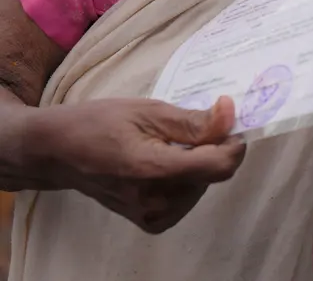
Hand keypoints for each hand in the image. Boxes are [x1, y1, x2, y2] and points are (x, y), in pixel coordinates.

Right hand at [29, 96, 244, 233]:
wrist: (58, 152)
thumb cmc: (99, 123)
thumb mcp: (148, 110)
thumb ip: (193, 121)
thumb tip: (230, 114)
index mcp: (153, 171)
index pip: (219, 166)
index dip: (233, 142)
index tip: (226, 118)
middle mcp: (155, 201)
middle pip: (212, 174)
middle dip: (211, 148)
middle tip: (185, 127)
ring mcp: (152, 216)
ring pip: (202, 185)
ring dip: (197, 162)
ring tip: (165, 144)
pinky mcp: (150, 222)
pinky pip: (187, 197)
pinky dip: (186, 178)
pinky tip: (164, 163)